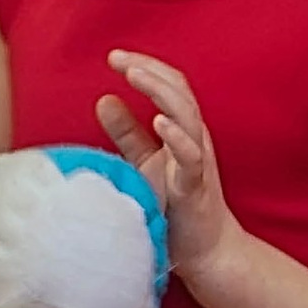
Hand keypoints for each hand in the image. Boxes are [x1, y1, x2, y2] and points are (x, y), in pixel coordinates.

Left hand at [99, 53, 230, 274]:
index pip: (168, 85)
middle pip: (178, 90)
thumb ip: (127, 133)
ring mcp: (197, 160)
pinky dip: (176, 136)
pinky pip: (191, 156)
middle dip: (148, 69)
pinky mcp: (196, 185)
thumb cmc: (175, 205)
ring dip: (160, 92)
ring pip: (186, 114)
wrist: (205, 251)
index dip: (145, 66)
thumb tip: (103, 99)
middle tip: (117, 58)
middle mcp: (194, 137)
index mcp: (182, 129)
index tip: (114, 56)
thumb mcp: (145, 162)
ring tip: (135, 75)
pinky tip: (159, 122)